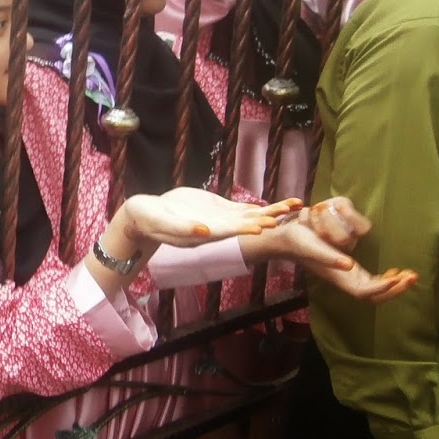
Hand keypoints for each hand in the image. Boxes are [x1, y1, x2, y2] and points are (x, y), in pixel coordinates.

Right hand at [119, 189, 297, 250]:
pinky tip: (275, 206)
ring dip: (272, 211)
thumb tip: (204, 231)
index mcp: (203, 233)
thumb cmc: (148, 220)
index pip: (229, 231)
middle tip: (291, 212)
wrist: (143, 215)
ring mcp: (219, 219)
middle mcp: (216, 229)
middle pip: (247, 223)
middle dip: (269, 218)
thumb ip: (183, 229)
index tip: (263, 226)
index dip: (246, 228)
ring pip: (250, 215)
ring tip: (295, 205)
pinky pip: (243, 209)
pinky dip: (259, 207)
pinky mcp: (218, 209)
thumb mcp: (162, 223)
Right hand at [250, 197, 417, 302]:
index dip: (383, 288)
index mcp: (337, 277)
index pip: (365, 291)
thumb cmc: (298, 241)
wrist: (286, 238)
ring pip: (376, 290)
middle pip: (375, 295)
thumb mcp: (312, 246)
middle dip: (395, 289)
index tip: (398, 277)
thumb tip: (349, 266)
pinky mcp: (349, 269)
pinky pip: (373, 281)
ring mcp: (348, 276)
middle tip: (412, 276)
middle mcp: (344, 279)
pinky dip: (387, 279)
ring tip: (409, 274)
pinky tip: (394, 271)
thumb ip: (329, 257)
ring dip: (394, 285)